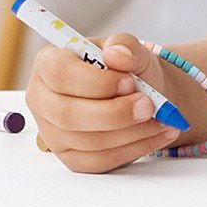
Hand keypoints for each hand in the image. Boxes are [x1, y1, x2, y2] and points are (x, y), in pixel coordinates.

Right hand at [24, 31, 206, 174]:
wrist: (140, 95)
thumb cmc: (126, 70)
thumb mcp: (130, 49)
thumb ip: (125, 45)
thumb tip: (116, 54)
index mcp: (48, 64)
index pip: (60, 75)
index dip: (96, 82)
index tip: (129, 82)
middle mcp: (43, 100)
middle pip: (68, 115)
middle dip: (115, 113)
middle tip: (149, 105)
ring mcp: (54, 133)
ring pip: (88, 141)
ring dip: (132, 132)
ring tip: (163, 119)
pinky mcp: (72, 159)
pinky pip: (101, 161)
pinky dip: (135, 148)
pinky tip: (158, 134)